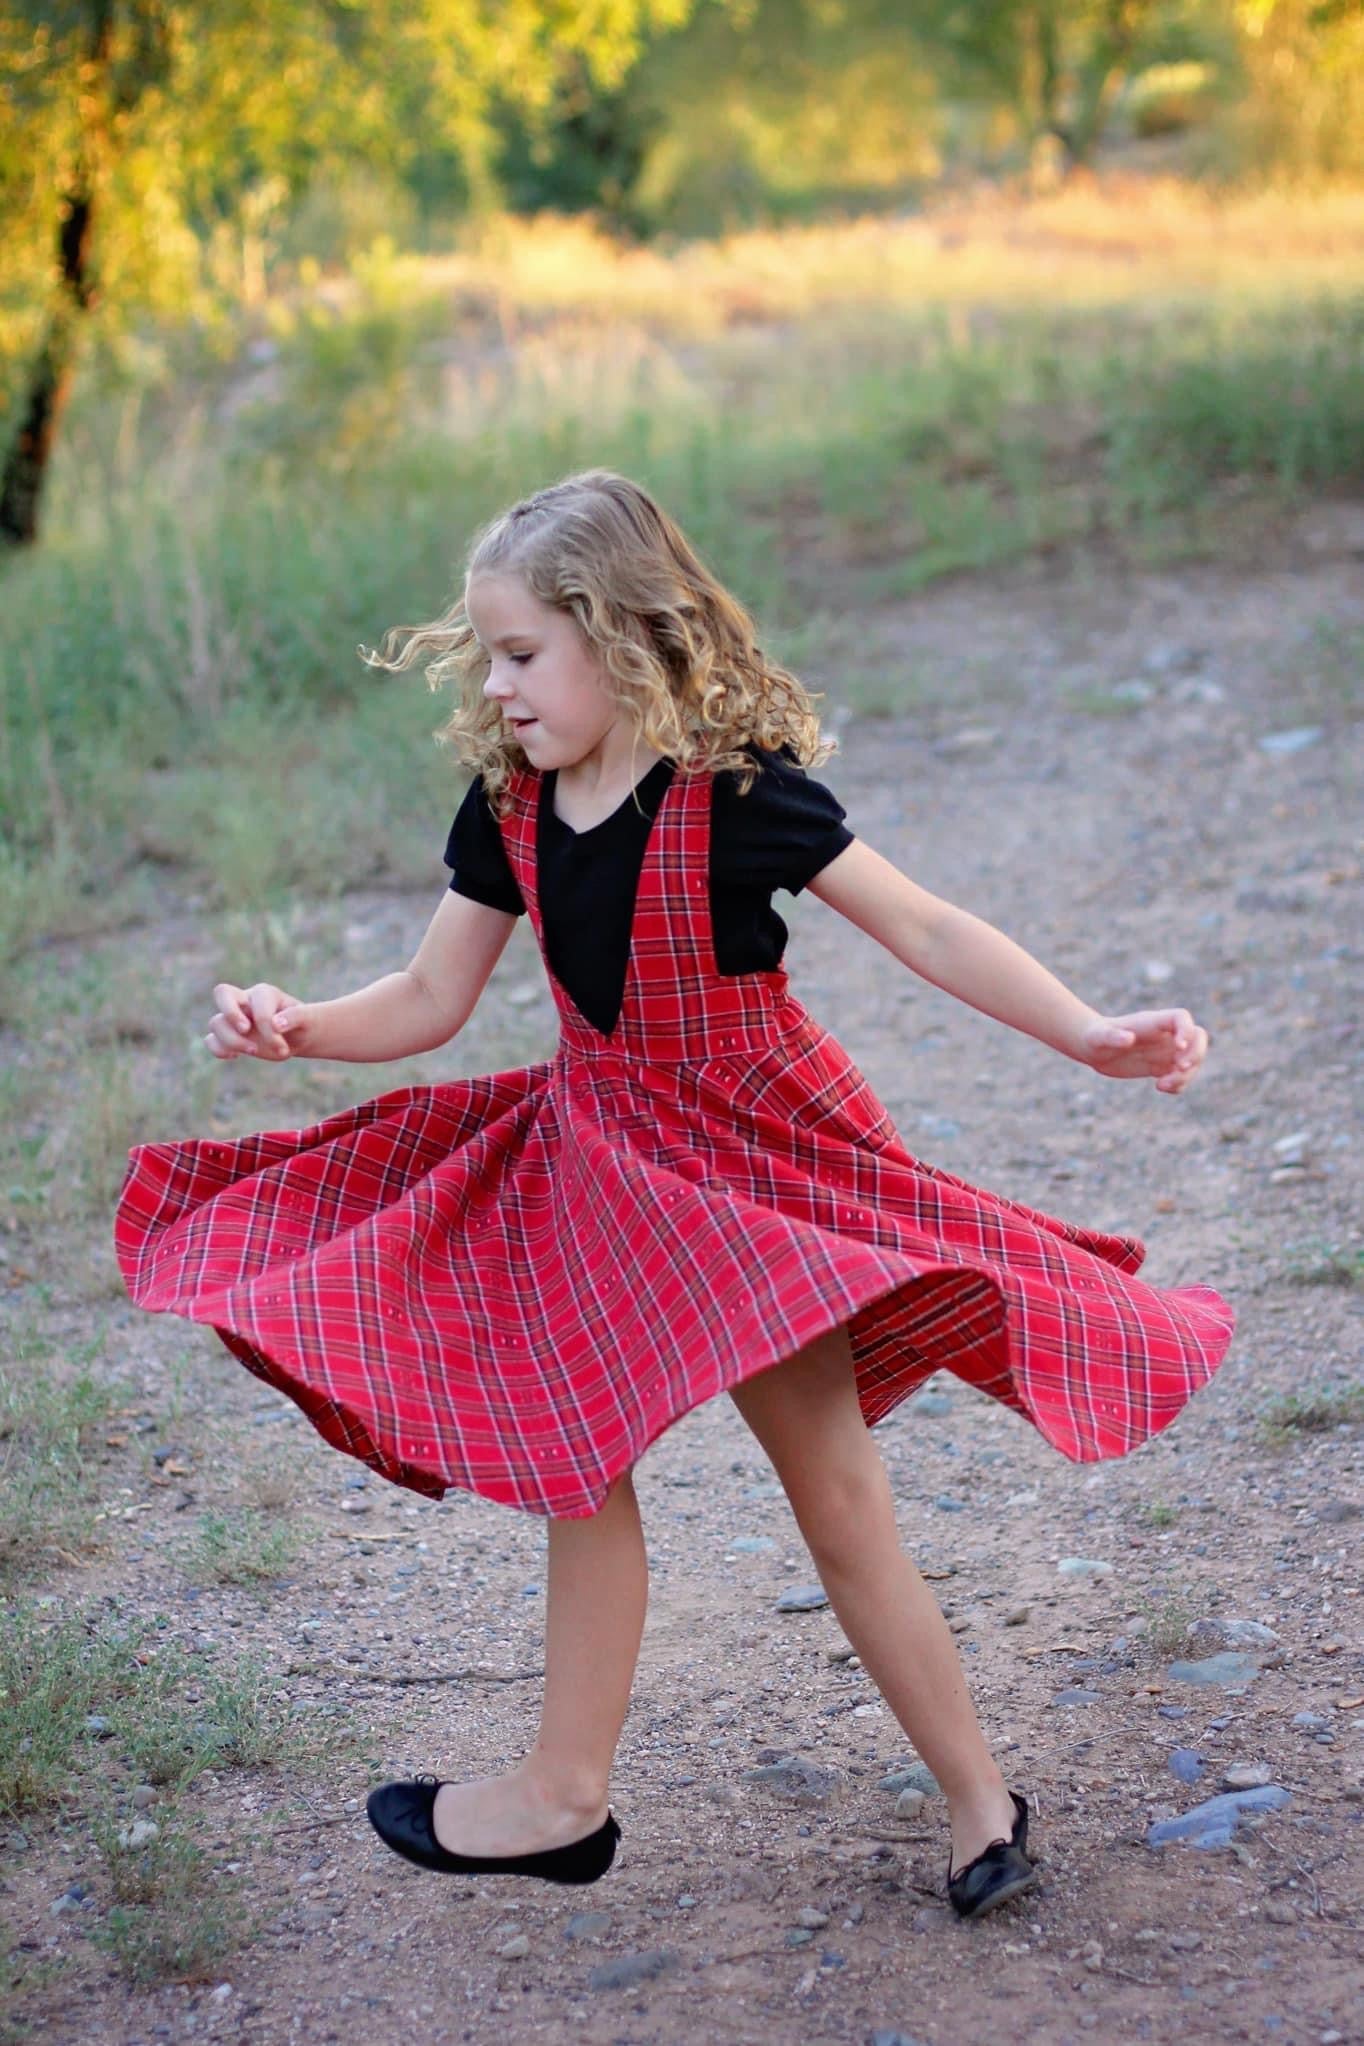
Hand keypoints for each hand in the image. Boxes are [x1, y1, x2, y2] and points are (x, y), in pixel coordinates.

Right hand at [206, 981, 309, 1060]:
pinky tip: (236, 1056)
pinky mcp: (229, 1036)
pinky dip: (218, 1050)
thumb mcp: (307, 1019)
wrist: (297, 1036)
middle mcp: (245, 1001)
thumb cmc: (301, 1023)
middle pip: (221, 993)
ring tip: (255, 1051)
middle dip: (231, 1014)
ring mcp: (234, 1019)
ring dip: (233, 1041)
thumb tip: (276, 1024)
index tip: (281, 1045)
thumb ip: (295, 1016)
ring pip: (216, 1023)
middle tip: (247, 1030)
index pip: (257, 1003)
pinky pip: (211, 1040)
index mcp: (264, 993)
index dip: (267, 1026)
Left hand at [1079, 1008, 1208, 1093]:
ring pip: (1193, 1060)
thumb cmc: (1095, 1037)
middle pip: (1198, 1038)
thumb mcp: (1100, 1037)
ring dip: (1186, 1075)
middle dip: (1196, 1054)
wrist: (1094, 1048)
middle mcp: (1165, 1035)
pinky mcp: (1162, 1067)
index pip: (1182, 1018)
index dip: (1187, 1031)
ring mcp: (1166, 1051)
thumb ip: (1112, 1036)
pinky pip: (1182, 1076)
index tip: (1179, 1047)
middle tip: (1179, 1068)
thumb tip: (1128, 1039)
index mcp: (1153, 1022)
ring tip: (1162, 1084)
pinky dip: (1179, 1085)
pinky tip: (1160, 1087)